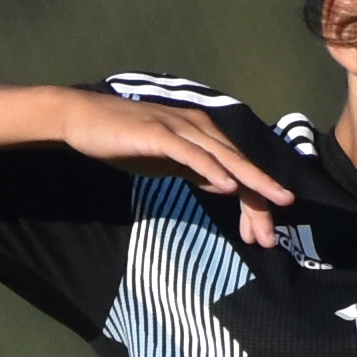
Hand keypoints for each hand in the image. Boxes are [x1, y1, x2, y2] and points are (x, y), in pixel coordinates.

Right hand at [38, 87, 297, 246]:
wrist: (83, 119)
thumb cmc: (124, 140)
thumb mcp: (167, 160)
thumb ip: (197, 169)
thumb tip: (224, 184)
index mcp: (203, 135)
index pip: (237, 170)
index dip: (254, 202)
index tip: (263, 237)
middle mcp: (199, 128)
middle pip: (239, 166)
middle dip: (261, 199)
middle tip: (273, 236)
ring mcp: (180, 129)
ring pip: (225, 158)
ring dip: (249, 185)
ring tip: (271, 207)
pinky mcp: (160, 134)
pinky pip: (192, 154)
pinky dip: (212, 169)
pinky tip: (228, 186)